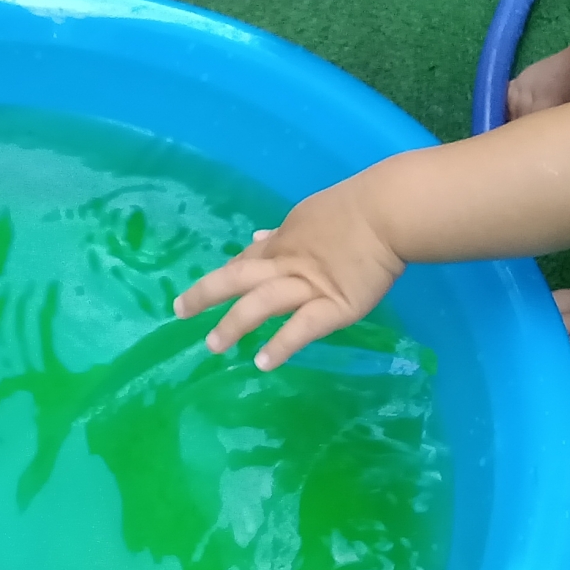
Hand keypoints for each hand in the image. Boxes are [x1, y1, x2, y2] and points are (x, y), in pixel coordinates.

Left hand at [173, 179, 404, 369]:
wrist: (389, 212)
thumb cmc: (357, 208)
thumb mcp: (311, 213)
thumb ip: (284, 232)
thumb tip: (257, 238)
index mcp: (286, 240)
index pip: (248, 260)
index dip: (225, 275)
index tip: (205, 290)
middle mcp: (289, 263)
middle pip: (240, 278)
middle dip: (208, 293)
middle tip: (180, 312)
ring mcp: (310, 286)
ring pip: (263, 303)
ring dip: (235, 324)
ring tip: (213, 346)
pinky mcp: (335, 307)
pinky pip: (302, 327)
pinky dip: (282, 344)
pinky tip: (264, 361)